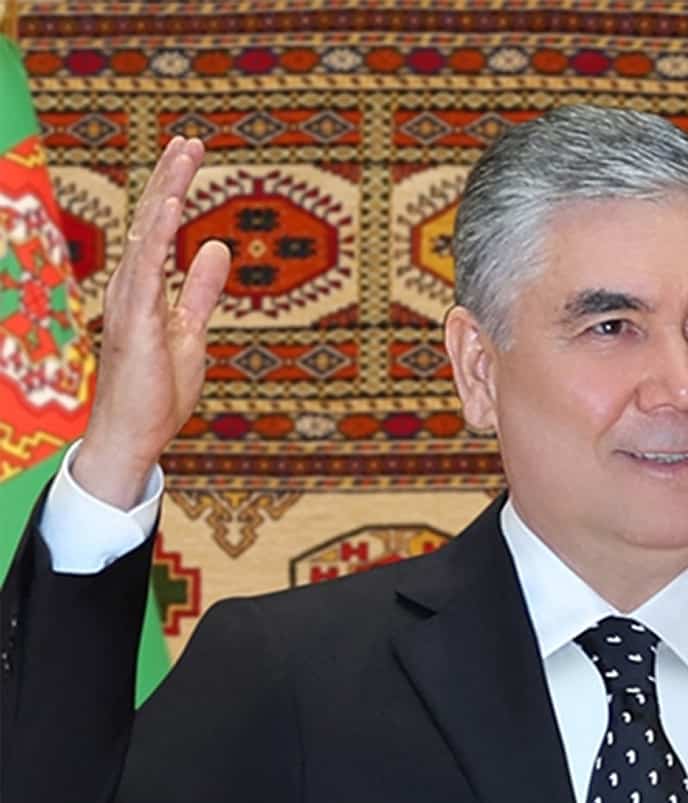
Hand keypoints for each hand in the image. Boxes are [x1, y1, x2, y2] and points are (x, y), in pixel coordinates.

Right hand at [71, 136, 229, 508]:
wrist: (133, 435)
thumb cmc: (158, 390)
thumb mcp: (192, 330)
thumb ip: (201, 290)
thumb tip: (215, 247)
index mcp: (144, 288)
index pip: (159, 228)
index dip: (173, 188)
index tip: (189, 154)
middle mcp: (130, 286)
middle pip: (151, 220)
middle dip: (171, 178)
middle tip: (190, 139)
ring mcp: (129, 301)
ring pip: (147, 234)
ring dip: (167, 193)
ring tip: (184, 156)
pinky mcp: (136, 321)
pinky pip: (146, 268)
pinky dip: (158, 235)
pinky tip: (171, 206)